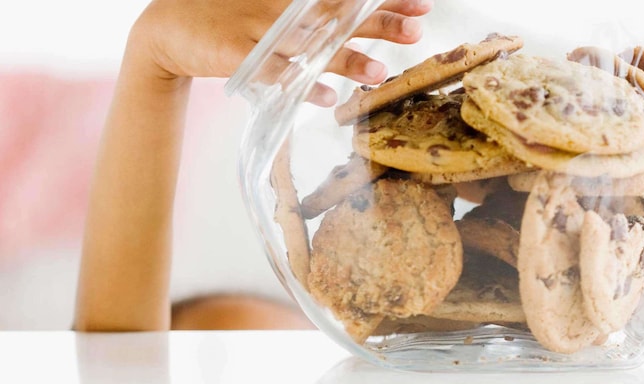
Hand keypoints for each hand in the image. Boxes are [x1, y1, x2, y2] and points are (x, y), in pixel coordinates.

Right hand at [129, 0, 433, 104]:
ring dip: (347, 58)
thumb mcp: (269, 5)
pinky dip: (303, 87)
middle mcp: (280, 7)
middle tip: (416, 31)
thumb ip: (310, 11)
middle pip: (338, 15)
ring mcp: (259, 31)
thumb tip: (350, 13)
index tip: (422, 3)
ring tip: (380, 72)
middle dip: (380, 23)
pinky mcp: (239, 57)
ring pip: (311, 46)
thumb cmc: (227, 13)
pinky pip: (277, 75)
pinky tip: (330, 98)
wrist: (168, 28)